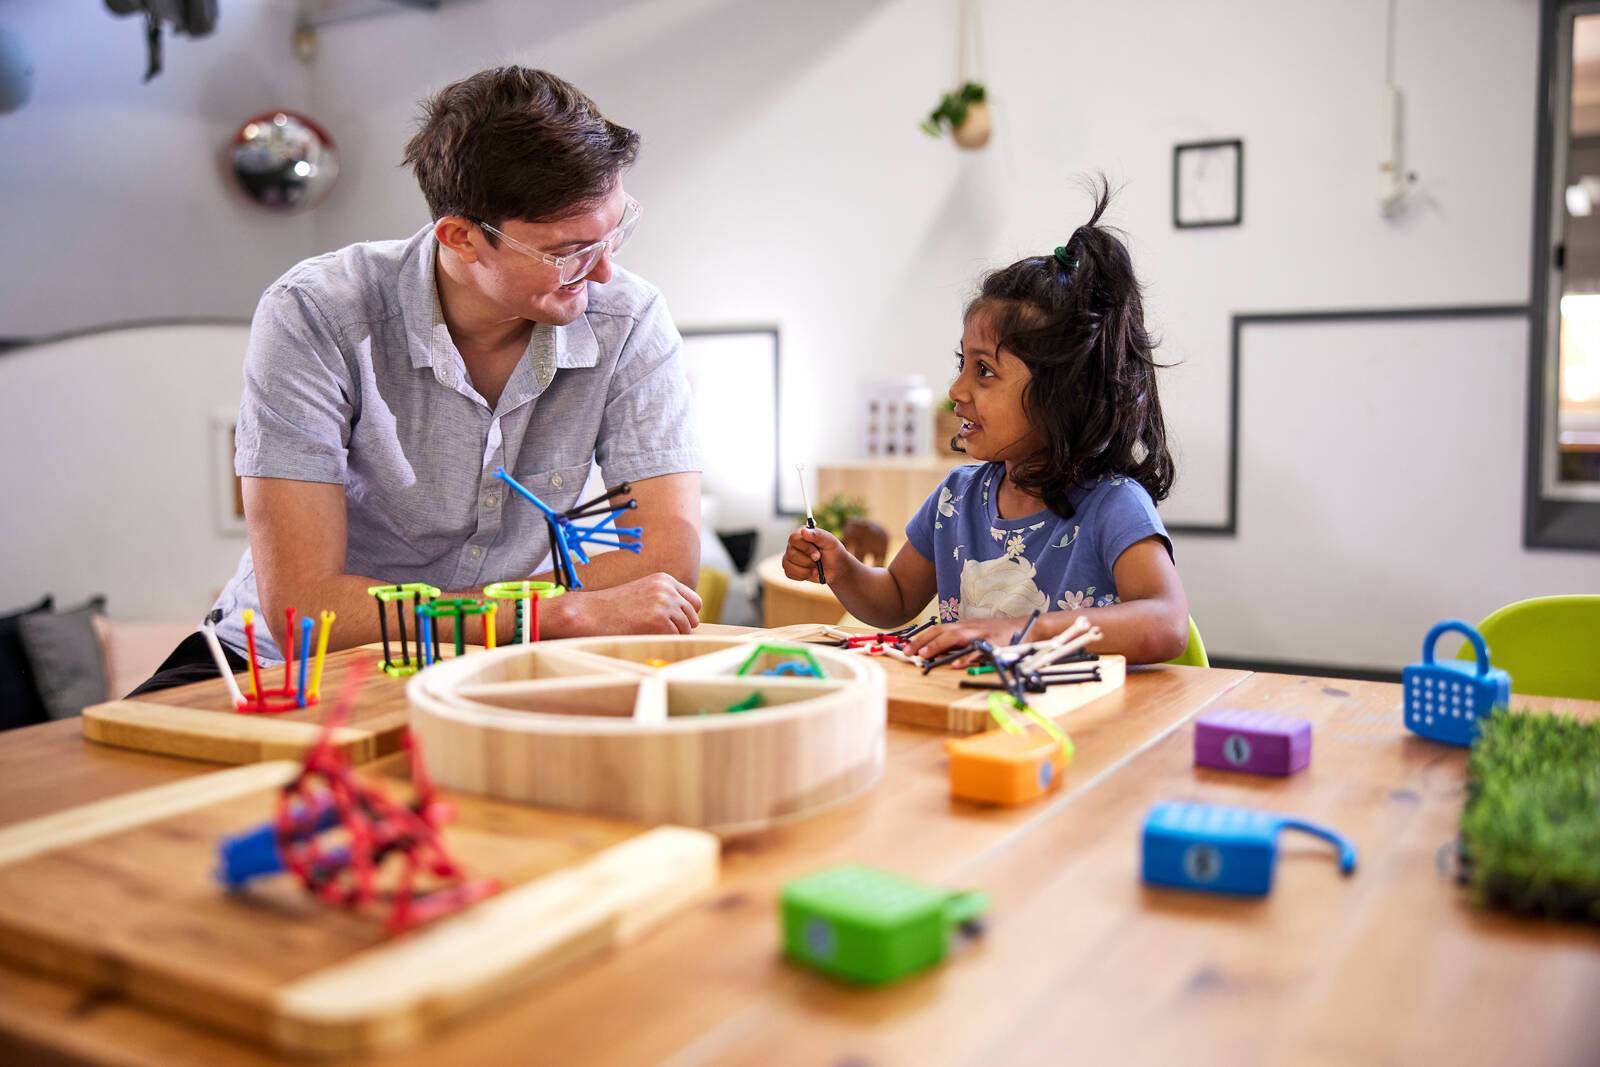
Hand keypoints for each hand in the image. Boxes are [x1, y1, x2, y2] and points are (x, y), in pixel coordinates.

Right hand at [557, 572, 703, 634]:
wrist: (590, 612)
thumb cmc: (613, 607)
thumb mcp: (643, 593)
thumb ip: (664, 600)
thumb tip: (687, 620)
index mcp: (665, 580)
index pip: (694, 601)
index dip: (687, 615)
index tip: (676, 623)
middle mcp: (668, 590)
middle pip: (693, 617)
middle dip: (682, 627)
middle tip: (661, 632)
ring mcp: (665, 604)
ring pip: (686, 629)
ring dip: (672, 636)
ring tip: (649, 633)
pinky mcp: (660, 621)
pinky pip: (675, 638)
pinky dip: (663, 642)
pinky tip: (645, 636)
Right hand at [782, 526, 851, 582]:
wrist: (836, 569)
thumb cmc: (833, 552)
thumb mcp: (830, 542)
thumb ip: (818, 535)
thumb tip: (803, 531)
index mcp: (802, 533)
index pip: (794, 539)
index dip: (806, 548)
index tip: (818, 556)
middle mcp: (793, 544)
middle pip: (791, 553)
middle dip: (807, 561)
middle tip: (818, 561)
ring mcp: (789, 556)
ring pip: (788, 564)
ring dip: (805, 570)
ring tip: (815, 568)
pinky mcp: (789, 568)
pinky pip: (789, 573)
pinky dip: (802, 575)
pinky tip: (810, 572)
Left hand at [906, 617, 1029, 666]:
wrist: (1026, 627)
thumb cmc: (997, 633)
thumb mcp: (974, 635)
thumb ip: (957, 643)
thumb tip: (936, 652)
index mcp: (963, 626)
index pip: (937, 630)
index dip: (921, 639)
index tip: (906, 648)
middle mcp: (969, 628)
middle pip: (942, 632)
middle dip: (923, 642)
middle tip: (908, 653)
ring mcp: (981, 634)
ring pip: (957, 638)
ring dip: (939, 646)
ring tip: (926, 656)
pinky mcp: (994, 643)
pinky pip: (979, 651)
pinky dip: (968, 657)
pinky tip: (957, 664)